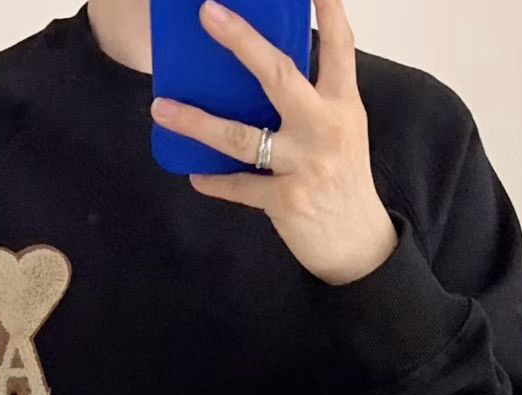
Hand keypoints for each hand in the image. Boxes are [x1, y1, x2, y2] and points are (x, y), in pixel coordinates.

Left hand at [150, 0, 398, 286]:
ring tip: (162, 108)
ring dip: (196, 122)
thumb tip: (263, 70)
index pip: (339, 46)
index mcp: (344, 106)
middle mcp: (325, 128)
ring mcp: (304, 165)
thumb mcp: (342, 132)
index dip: (327, 9)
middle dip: (241, 42)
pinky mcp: (286, 201)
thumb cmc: (344, 181)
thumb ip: (314, 101)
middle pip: (278, 75)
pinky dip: (215, 181)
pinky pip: (239, 185)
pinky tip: (196, 173)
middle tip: (208, 13)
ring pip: (241, 136)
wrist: (359, 244)